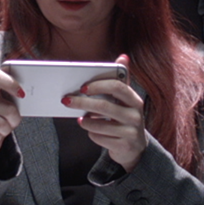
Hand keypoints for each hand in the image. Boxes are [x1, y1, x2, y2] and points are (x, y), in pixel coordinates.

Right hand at [0, 67, 24, 167]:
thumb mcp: (10, 106)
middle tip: (12, 121)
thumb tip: (24, 95)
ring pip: (0, 124)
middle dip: (15, 119)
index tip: (22, 94)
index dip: (9, 82)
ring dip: (6, 130)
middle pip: (7, 108)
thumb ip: (16, 98)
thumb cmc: (2, 118)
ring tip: (1, 129)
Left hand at [67, 54, 147, 170]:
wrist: (135, 147)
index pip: (117, 87)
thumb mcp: (125, 100)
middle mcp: (136, 115)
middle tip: (67, 101)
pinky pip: (100, 138)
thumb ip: (121, 80)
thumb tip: (123, 57)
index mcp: (134, 100)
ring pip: (100, 125)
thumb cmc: (124, 118)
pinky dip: (92, 134)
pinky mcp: (124, 146)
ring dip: (86, 121)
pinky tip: (92, 131)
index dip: (98, 85)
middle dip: (83, 103)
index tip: (82, 87)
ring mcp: (131, 132)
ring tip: (81, 119)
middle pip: (105, 106)